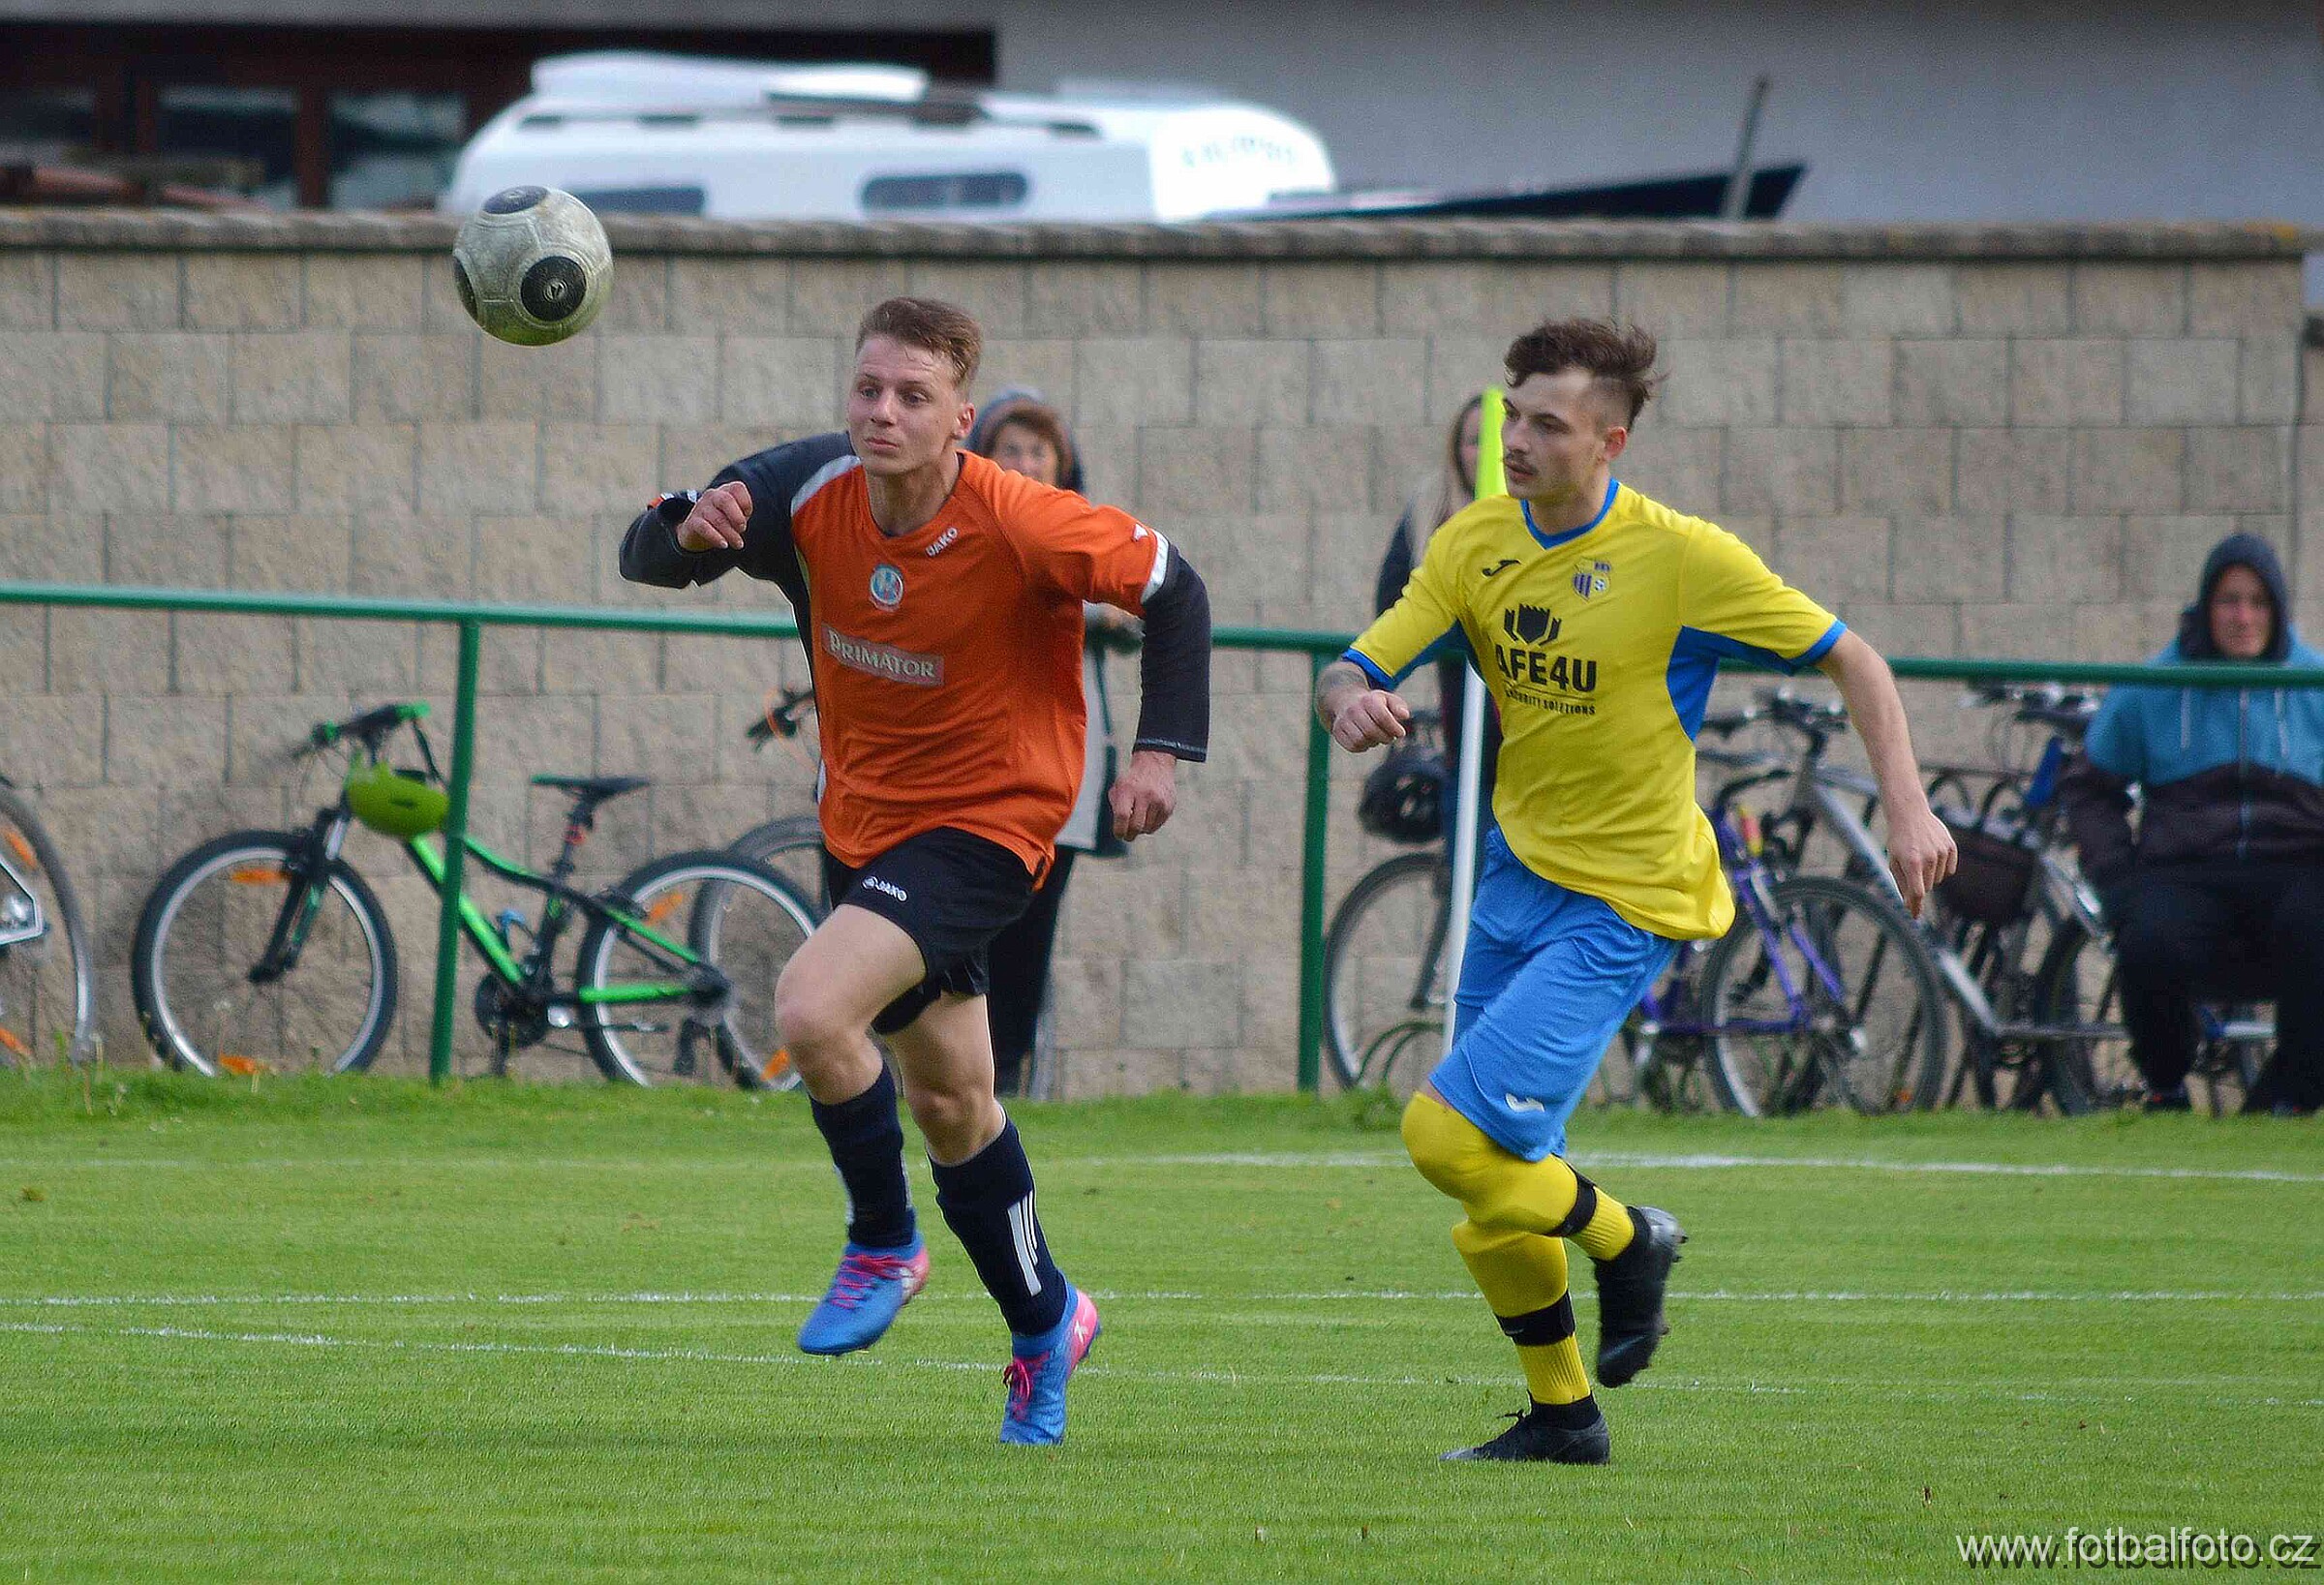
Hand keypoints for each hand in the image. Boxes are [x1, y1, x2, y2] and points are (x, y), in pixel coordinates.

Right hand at [675, 480, 750, 550]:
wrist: (696, 531)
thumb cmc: (722, 521)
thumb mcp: (735, 516)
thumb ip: (741, 516)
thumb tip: (741, 524)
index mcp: (725, 491)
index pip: (737, 488)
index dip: (745, 502)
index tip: (747, 515)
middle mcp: (712, 495)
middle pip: (726, 500)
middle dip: (737, 517)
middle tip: (742, 529)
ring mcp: (701, 507)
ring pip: (717, 518)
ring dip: (731, 533)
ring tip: (738, 544)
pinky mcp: (693, 522)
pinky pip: (704, 528)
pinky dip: (715, 537)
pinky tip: (724, 545)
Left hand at [1109, 749, 1178, 841]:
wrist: (1155, 766)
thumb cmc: (1131, 782)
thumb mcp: (1118, 788)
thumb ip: (1116, 808)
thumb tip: (1120, 829)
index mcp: (1128, 789)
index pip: (1123, 816)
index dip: (1119, 830)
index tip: (1118, 834)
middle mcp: (1145, 794)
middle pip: (1136, 826)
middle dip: (1129, 835)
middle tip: (1127, 836)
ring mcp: (1159, 801)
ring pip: (1147, 829)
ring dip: (1140, 828)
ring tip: (1138, 818)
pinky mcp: (1168, 806)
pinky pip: (1156, 826)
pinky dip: (1150, 825)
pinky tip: (1148, 813)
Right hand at [1330, 689, 1411, 751]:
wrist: (1346, 701)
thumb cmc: (1372, 703)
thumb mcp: (1387, 699)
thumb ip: (1399, 706)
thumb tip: (1404, 715)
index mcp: (1368, 700)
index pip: (1382, 717)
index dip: (1394, 728)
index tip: (1400, 733)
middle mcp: (1353, 709)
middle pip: (1371, 731)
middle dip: (1385, 738)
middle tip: (1390, 737)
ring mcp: (1343, 721)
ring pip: (1360, 740)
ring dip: (1373, 743)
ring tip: (1378, 738)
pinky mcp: (1337, 731)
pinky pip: (1352, 746)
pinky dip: (1363, 747)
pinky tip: (1367, 741)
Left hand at [1884, 803, 1957, 918]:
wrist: (1910, 814)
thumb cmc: (1898, 840)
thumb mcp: (1894, 861)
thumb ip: (1902, 883)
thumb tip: (1909, 904)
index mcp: (1912, 863)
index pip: (1918, 892)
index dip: (1916, 906)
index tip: (1915, 916)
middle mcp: (1929, 859)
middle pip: (1927, 887)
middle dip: (1919, 883)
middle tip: (1911, 868)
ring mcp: (1942, 852)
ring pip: (1938, 879)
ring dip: (1929, 874)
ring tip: (1920, 856)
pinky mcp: (1951, 848)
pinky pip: (1949, 870)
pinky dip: (1942, 867)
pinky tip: (1932, 854)